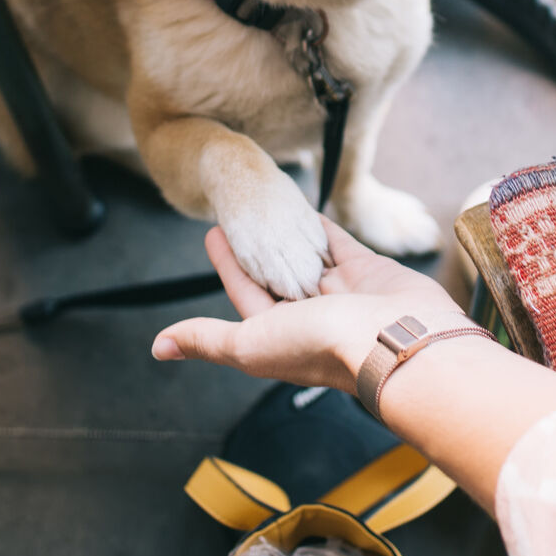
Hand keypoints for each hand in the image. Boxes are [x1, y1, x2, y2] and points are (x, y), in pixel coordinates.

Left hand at [152, 218, 467, 391]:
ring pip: (307, 259)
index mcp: (278, 335)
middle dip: (258, 248)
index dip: (228, 264)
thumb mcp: (250, 343)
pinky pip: (340, 245)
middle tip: (239, 212)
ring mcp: (340, 293)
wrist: (396, 338)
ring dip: (289, 237)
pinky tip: (309, 212)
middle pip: (277, 275)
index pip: (245, 293)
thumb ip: (208, 339)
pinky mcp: (367, 271)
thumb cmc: (322, 346)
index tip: (212, 233)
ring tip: (271, 208)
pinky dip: (324, 230)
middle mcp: (308, 315)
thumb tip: (159, 347)